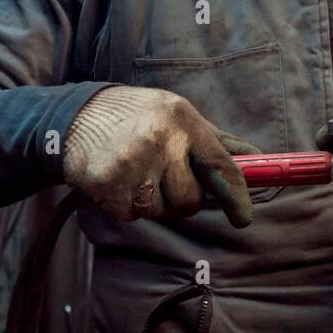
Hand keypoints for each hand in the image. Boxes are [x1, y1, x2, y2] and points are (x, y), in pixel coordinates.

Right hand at [64, 86, 259, 227]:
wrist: (74, 117)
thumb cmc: (138, 118)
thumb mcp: (178, 115)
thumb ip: (216, 141)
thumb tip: (257, 158)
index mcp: (183, 120)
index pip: (220, 166)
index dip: (236, 196)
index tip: (244, 218)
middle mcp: (159, 140)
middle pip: (190, 200)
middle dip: (181, 198)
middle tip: (162, 177)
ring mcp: (131, 163)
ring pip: (160, 211)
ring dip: (152, 202)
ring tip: (137, 174)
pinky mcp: (106, 184)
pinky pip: (131, 215)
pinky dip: (126, 205)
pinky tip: (117, 180)